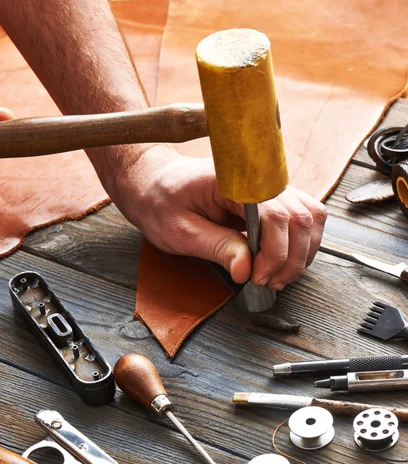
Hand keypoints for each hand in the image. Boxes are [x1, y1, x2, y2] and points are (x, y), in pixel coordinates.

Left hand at [109, 146, 326, 288]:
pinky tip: (280, 262)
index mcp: (234, 181)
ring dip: (300, 253)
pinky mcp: (270, 198)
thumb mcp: (179, 231)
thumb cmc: (161, 202)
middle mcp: (258, 180)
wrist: (154, 183)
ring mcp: (268, 187)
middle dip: (291, 259)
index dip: (274, 253)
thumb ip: (216, 247)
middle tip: (268, 283)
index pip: (276, 216)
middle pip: (301, 218)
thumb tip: (246, 271)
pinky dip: (299, 243)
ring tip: (275, 277)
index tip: (256, 278)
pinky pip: (302, 217)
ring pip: (310, 216)